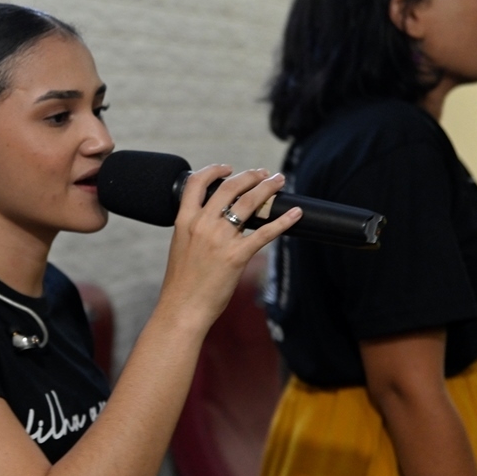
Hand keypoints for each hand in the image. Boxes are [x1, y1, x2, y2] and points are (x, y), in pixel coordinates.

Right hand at [158, 166, 300, 330]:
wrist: (182, 307)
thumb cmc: (181, 282)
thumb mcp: (180, 246)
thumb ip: (194, 229)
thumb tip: (213, 219)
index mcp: (184, 220)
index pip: (197, 183)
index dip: (214, 170)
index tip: (228, 168)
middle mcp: (202, 225)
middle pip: (230, 187)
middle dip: (250, 176)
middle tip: (263, 173)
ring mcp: (220, 239)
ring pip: (249, 203)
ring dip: (267, 188)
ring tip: (278, 181)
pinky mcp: (237, 256)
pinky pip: (265, 233)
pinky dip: (283, 220)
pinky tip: (295, 213)